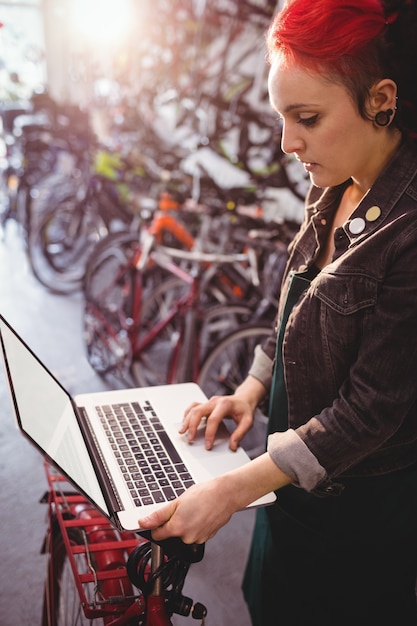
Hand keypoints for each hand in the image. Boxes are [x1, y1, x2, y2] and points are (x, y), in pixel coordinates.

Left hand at [138, 452, 289, 542]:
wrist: (226, 494)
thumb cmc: (205, 494)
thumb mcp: (177, 501)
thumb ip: (158, 515)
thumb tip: (143, 522)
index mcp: (177, 528)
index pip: (156, 535)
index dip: (156, 525)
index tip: (161, 518)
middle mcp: (187, 537)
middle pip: (171, 535)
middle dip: (173, 523)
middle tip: (182, 508)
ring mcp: (198, 539)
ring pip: (184, 534)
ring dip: (185, 525)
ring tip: (193, 510)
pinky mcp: (207, 537)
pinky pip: (195, 534)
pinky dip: (196, 526)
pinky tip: (201, 514)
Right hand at [180, 394, 254, 450]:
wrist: (244, 399)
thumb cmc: (245, 410)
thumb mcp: (248, 422)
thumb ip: (240, 434)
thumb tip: (232, 446)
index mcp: (225, 404)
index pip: (213, 419)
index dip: (209, 433)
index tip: (208, 445)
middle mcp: (215, 401)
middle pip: (198, 411)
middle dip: (192, 426)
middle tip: (190, 439)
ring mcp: (209, 401)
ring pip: (193, 408)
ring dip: (187, 420)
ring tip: (182, 432)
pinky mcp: (206, 404)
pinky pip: (193, 407)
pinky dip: (187, 414)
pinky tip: (185, 423)